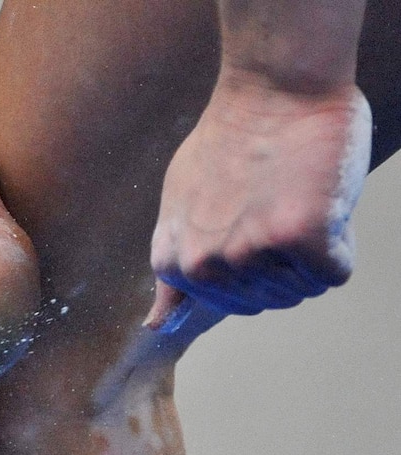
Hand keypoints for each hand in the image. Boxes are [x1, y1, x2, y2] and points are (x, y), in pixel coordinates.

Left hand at [147, 80, 370, 325]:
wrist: (271, 89)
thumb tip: (154, 325)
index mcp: (174, 264)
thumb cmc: (229, 144)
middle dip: (284, 257)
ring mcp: (249, 255)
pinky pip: (334, 270)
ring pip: (305, 286)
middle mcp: (205, 267)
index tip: (248, 217)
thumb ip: (172, 268)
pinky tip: (315, 199)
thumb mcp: (177, 210)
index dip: (254, 261)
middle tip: (273, 200)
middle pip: (273, 297)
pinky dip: (339, 239)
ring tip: (290, 195)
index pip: (234, 304)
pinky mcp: (298, 240)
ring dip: (310, 247)